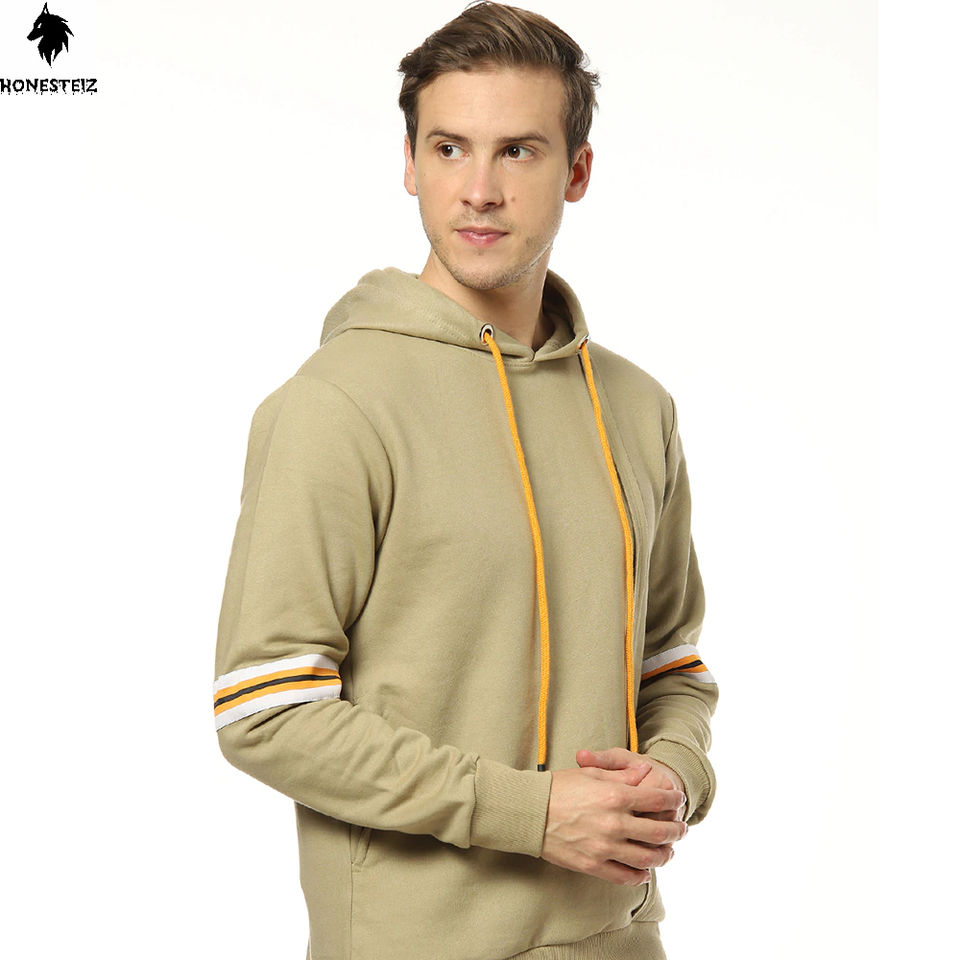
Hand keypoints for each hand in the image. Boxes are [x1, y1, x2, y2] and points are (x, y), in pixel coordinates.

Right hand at [541, 762, 687, 886]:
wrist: (528, 812)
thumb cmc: (557, 787)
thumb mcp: (590, 773)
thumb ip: (621, 775)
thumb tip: (645, 774)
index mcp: (615, 796)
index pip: (657, 800)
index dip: (673, 800)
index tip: (679, 800)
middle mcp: (614, 823)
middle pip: (659, 832)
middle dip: (676, 831)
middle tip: (682, 829)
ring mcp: (604, 847)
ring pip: (647, 858)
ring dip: (664, 855)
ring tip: (668, 851)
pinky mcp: (593, 865)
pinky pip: (624, 876)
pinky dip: (639, 876)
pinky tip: (645, 871)